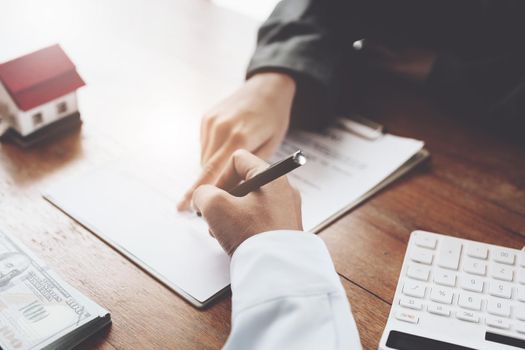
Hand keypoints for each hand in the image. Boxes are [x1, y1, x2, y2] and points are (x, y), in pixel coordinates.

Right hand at [177, 72, 295, 209]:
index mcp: (240, 136)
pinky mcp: (206, 118)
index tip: (186, 207)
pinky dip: (212, 156)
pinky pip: (205, 147)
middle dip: (206, 187)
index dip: (198, 191)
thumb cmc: (273, 119)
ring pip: (204, 159)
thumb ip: (248, 169)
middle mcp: (221, 127)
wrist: (268, 88)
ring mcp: (211, 121)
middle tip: (208, 203)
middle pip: (206, 167)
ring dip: (211, 171)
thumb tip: (229, 193)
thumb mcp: (270, 147)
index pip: (213, 170)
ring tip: (230, 170)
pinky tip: (226, 151)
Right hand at [192, 150, 302, 255]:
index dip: (219, 176)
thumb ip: (203, 193)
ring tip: (223, 233)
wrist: (277, 271)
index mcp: (272, 176)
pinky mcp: (285, 230)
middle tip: (215, 218)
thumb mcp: (216, 206)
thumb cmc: (251, 234)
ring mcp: (287, 211)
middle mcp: (284, 190)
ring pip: (249, 204)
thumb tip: (204, 196)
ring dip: (230, 216)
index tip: (212, 198)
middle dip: (223, 200)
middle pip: (244, 183)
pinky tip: (236, 242)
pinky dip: (243, 227)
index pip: (239, 159)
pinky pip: (259, 220)